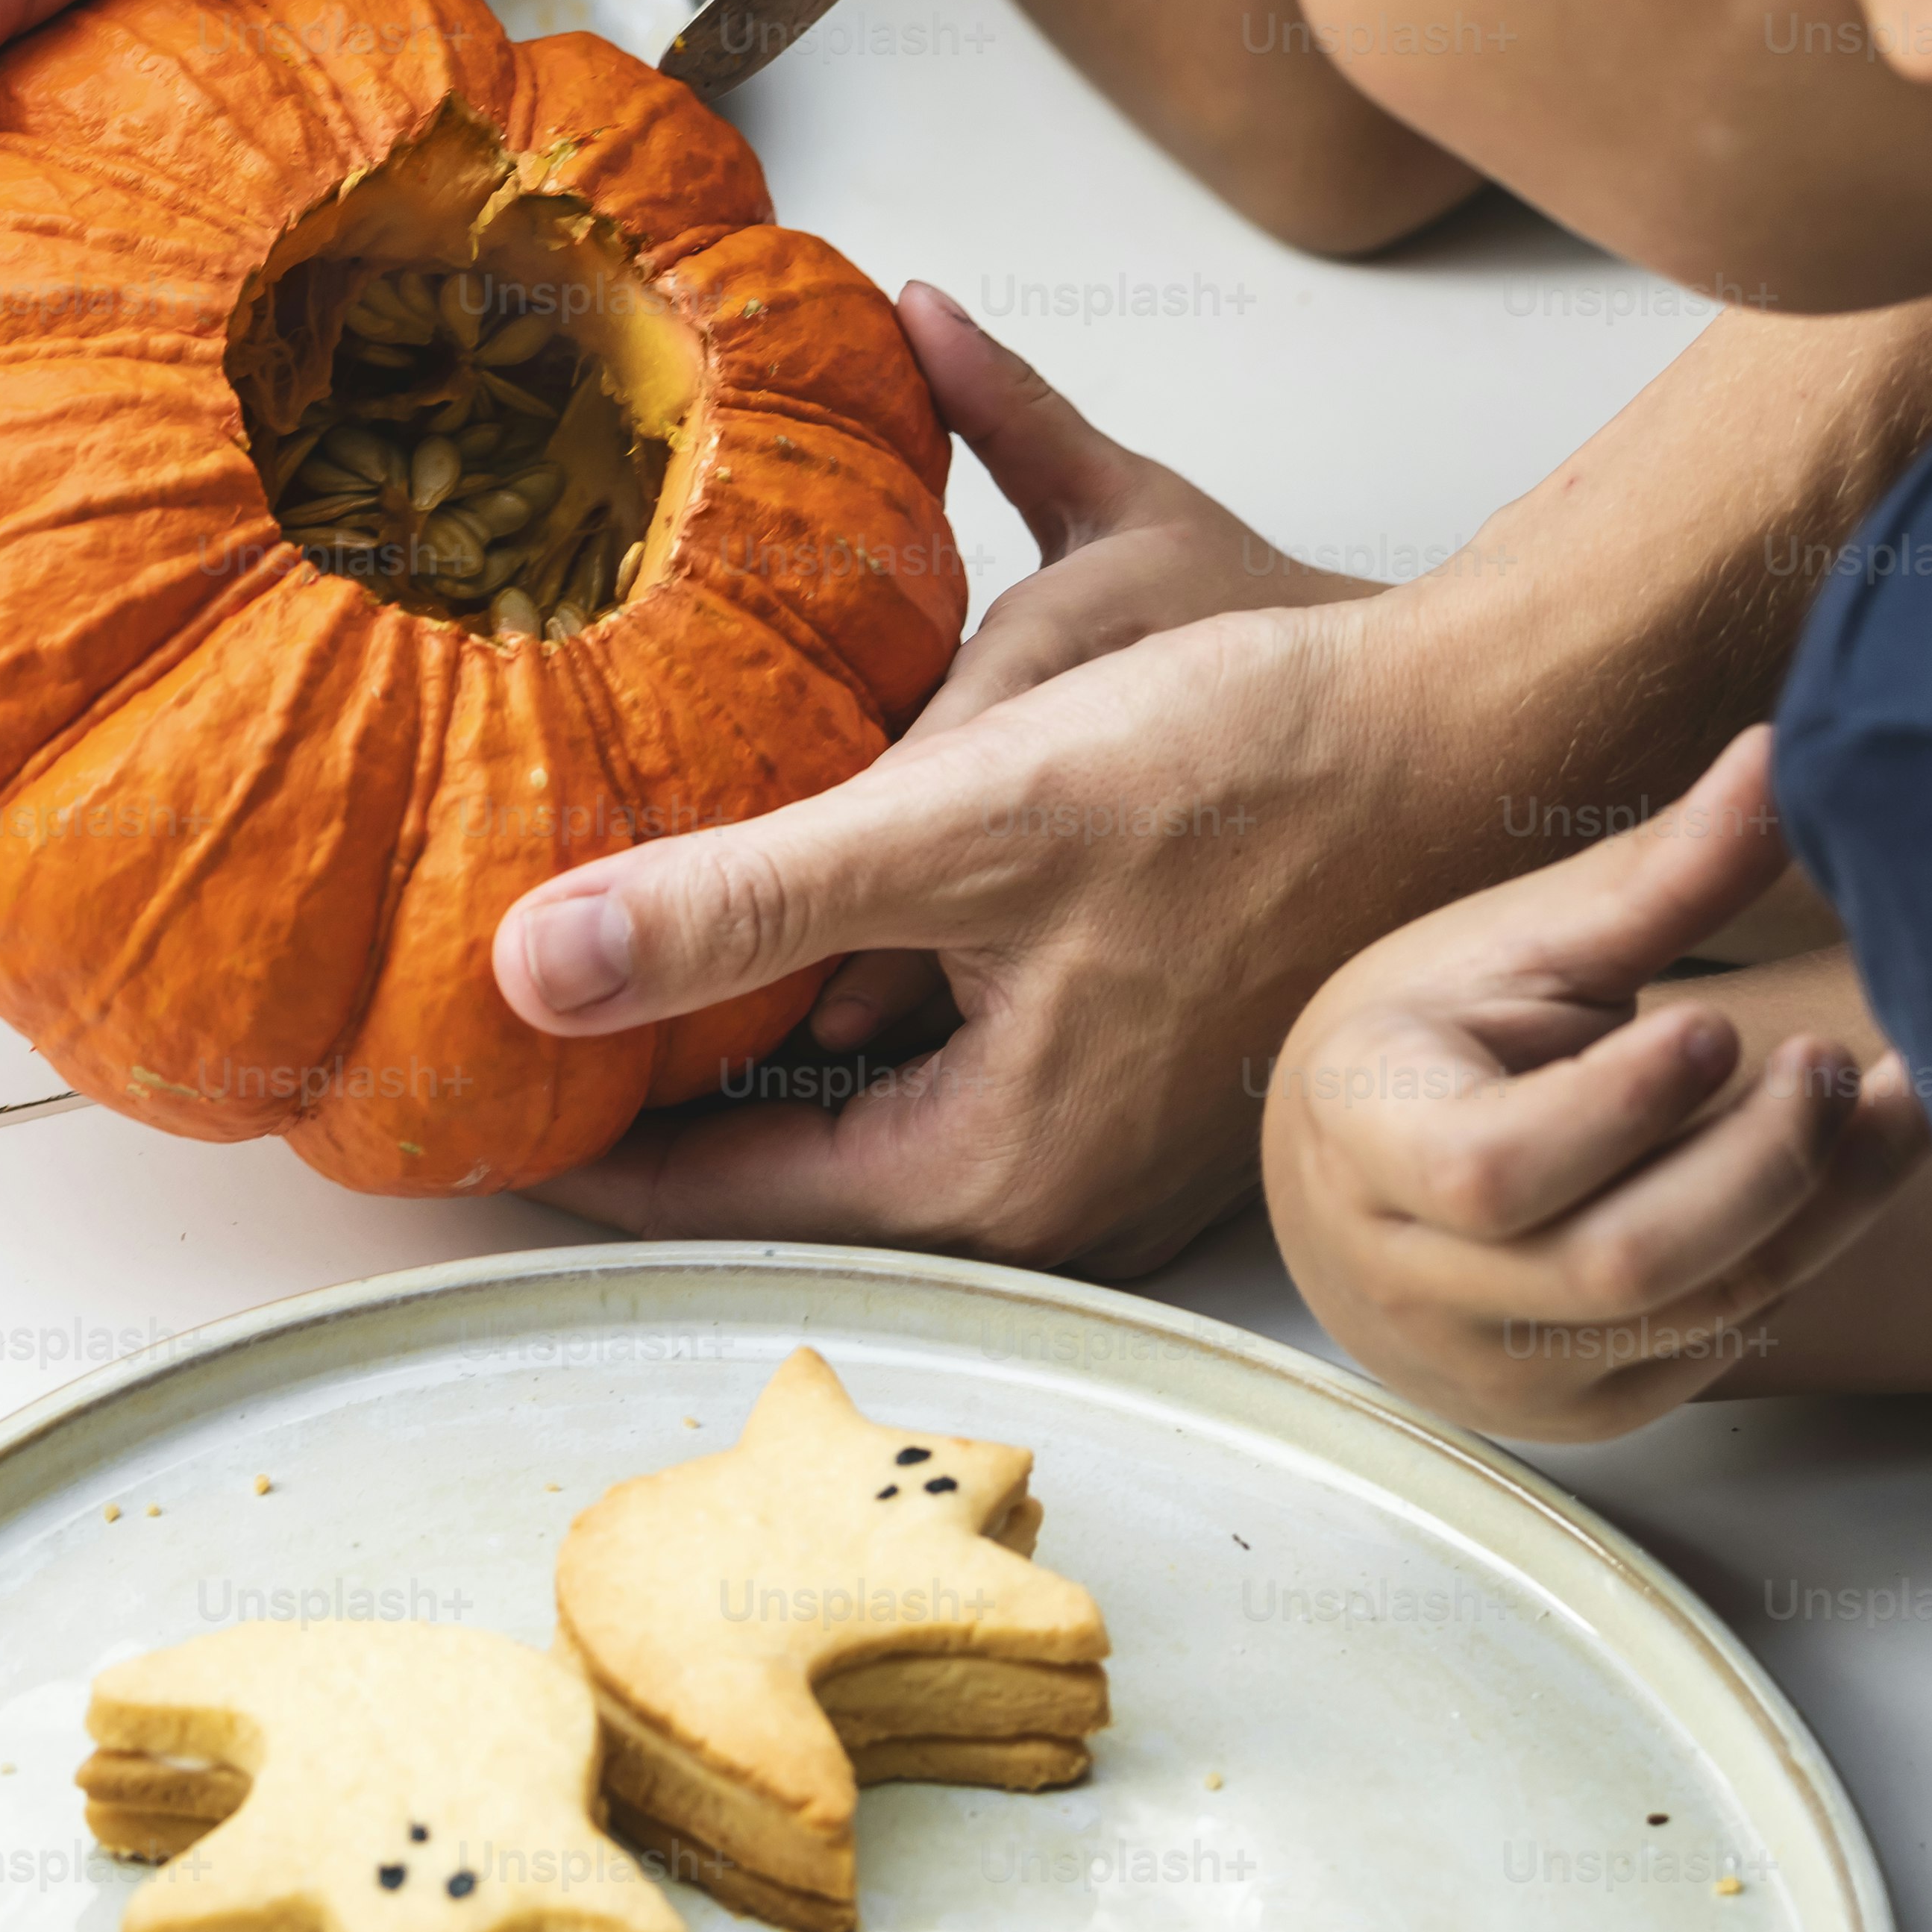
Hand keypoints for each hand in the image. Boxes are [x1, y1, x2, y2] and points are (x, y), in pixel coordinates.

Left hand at [490, 315, 1401, 1277]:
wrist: (1477, 734)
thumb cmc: (1261, 772)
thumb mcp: (965, 820)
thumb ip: (741, 900)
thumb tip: (531, 971)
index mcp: (995, 1170)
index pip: (715, 1197)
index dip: (570, 1151)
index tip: (454, 1110)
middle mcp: (1051, 1191)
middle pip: (783, 1164)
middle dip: (648, 1097)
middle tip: (503, 1034)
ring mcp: (1108, 1141)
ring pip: (866, 1105)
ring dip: (751, 1039)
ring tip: (611, 967)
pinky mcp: (1144, 1065)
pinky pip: (950, 1052)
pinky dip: (856, 996)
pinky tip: (794, 917)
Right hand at [1264, 729, 1931, 1441]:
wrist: (1364, 1179)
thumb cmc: (1441, 1035)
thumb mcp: (1518, 944)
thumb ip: (1656, 876)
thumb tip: (1787, 753)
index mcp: (1363, 1136)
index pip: (1490, 1170)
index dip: (1619, 1110)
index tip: (1717, 1022)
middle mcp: (1409, 1279)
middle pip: (1616, 1265)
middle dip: (1758, 1164)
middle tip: (1835, 1064)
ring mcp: (1490, 1365)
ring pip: (1692, 1317)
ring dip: (1821, 1206)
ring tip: (1890, 1098)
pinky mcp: (1571, 1411)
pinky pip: (1715, 1350)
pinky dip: (1796, 1255)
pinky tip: (1840, 1169)